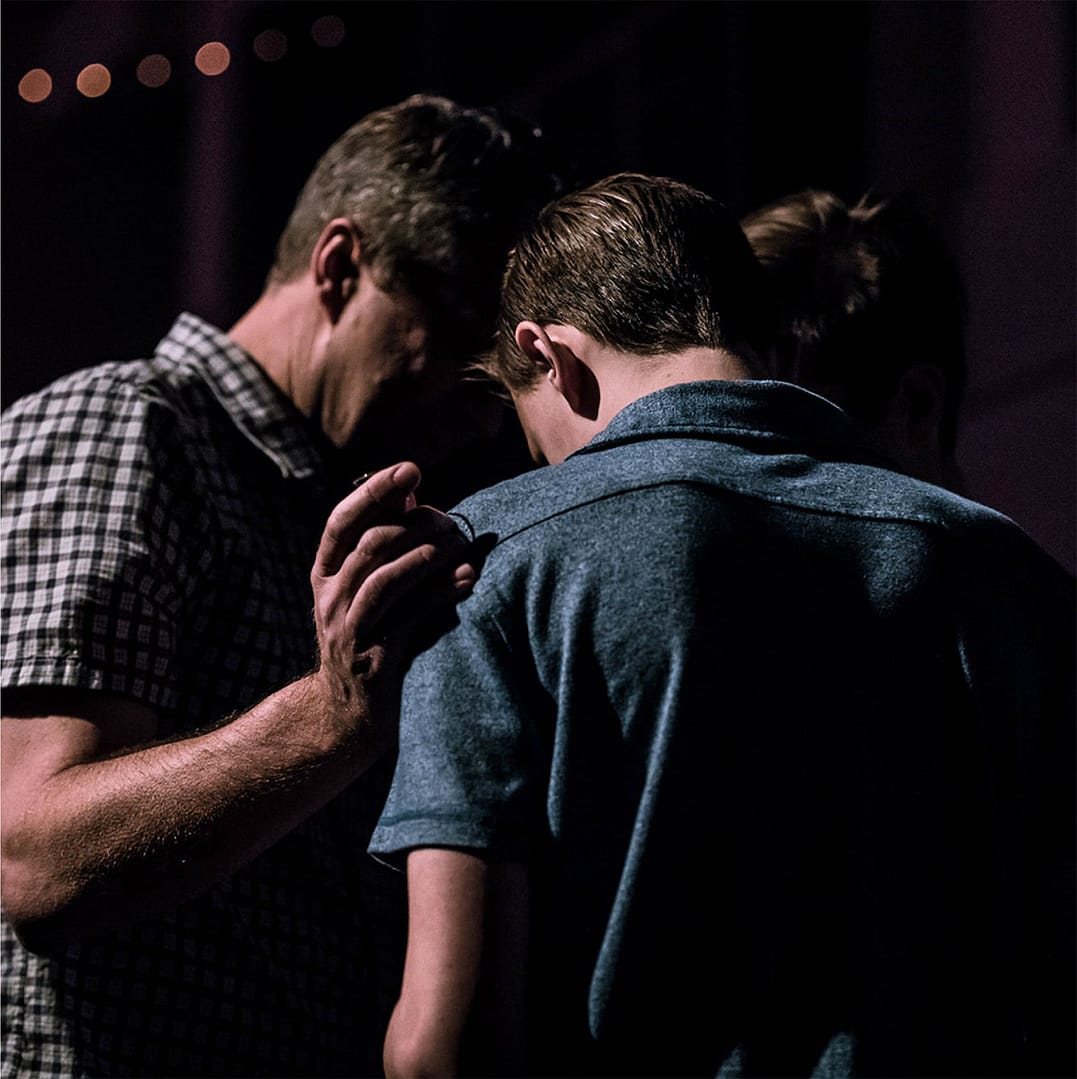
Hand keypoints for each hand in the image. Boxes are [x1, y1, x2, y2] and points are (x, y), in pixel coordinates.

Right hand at [310, 462, 474, 731]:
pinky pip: (408, 617)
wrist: (349, 716)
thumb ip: (385, 544)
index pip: (342, 520)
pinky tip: (467, 579)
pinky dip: (440, 593)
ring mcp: (348, 630)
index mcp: (325, 573)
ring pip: (385, 578)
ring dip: (428, 554)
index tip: (411, 469)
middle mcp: (329, 598)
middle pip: (370, 545)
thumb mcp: (368, 589)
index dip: (374, 490)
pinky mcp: (374, 659)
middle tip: (451, 520)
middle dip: (416, 525)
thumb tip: (410, 495)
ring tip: (461, 544)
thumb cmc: (372, 637)